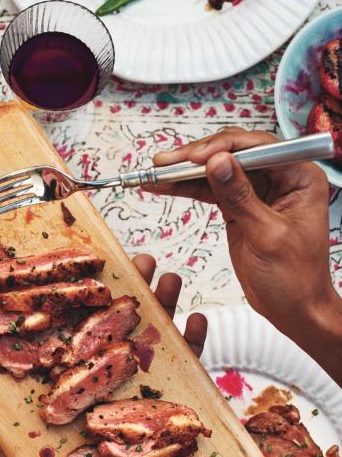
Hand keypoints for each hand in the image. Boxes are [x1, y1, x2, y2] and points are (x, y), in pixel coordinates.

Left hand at [0, 253, 206, 456]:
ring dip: (164, 304)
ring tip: (169, 276)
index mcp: (68, 375)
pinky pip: (189, 370)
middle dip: (128, 288)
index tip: (85, 267)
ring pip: (154, 337)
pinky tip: (199, 321)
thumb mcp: (16, 452)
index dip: (77, 299)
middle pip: (116, 323)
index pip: (71, 329)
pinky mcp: (173, 402)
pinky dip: (196, 343)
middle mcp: (104, 374)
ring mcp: (141, 384)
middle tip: (137, 260)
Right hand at [149, 127, 336, 340]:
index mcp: (300, 177)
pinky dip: (187, 189)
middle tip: (164, 163)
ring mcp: (258, 192)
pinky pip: (210, 191)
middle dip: (196, 157)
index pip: (257, 148)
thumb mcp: (266, 235)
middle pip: (233, 154)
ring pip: (217, 171)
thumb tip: (217, 162)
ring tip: (156, 174)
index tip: (191, 158)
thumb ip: (240, 196)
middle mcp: (280, 178)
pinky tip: (166, 187)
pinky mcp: (239, 207)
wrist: (294, 308)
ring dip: (185, 173)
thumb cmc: (295, 278)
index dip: (221, 148)